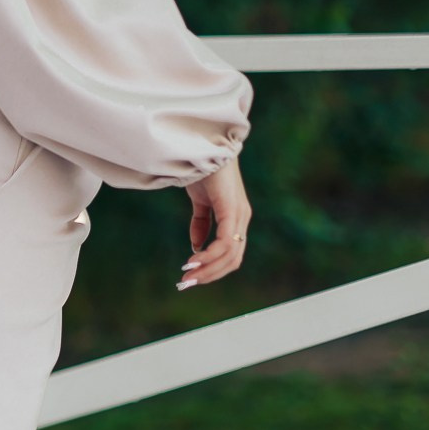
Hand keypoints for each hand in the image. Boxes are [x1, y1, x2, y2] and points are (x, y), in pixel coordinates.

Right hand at [178, 159, 250, 291]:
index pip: (231, 254)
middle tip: (186, 283)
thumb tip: (197, 246)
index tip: (190, 277)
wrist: (204, 146)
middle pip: (232, 260)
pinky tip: (193, 261)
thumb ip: (201, 222)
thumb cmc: (203, 169)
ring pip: (230, 255)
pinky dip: (208, 256)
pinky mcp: (232, 210)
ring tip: (187, 275)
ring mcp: (239, 215)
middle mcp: (242, 219)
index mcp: (237, 218)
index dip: (212, 269)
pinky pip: (224, 242)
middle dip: (209, 276)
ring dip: (208, 270)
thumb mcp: (200, 201)